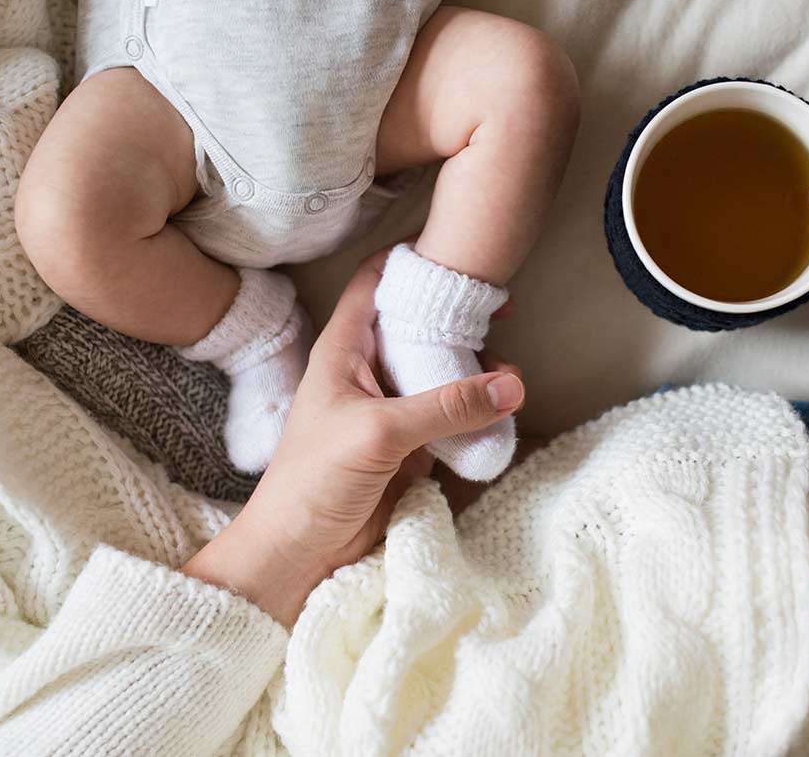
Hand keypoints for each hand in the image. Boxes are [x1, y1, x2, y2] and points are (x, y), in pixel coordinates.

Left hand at [182, 248, 523, 624]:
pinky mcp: (409, 443)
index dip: (415, 260)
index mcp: (345, 348)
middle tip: (503, 313)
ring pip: (439, 369)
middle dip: (459, 316)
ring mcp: (390, 406)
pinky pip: (449, 414)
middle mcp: (368, 369)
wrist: (296, 555)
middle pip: (417, 322)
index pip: (377, 281)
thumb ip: (446, 407)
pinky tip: (501, 411)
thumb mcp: (380, 433)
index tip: (461, 253)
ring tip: (512, 375)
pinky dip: (475, 409)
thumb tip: (512, 385)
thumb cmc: (313, 481)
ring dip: (474, 368)